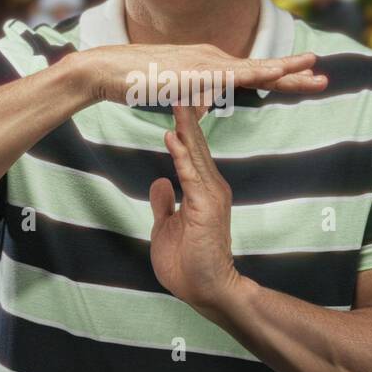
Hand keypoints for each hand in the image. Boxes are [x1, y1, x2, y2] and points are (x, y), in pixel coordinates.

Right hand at [73, 43, 325, 106]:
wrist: (107, 71)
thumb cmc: (135, 83)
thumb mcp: (174, 95)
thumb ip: (194, 98)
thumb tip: (205, 107)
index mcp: (210, 66)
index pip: (253, 75)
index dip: (281, 79)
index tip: (308, 83)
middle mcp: (212, 59)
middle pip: (260, 69)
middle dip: (294, 74)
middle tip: (325, 78)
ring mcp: (204, 63)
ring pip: (252, 68)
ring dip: (284, 70)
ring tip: (312, 70)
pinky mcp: (194, 71)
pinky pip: (231, 74)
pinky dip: (256, 72)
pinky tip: (275, 73)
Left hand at [148, 104, 245, 314]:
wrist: (207, 291)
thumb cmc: (188, 264)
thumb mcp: (167, 227)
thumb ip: (165, 204)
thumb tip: (160, 182)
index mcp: (203, 189)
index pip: (190, 149)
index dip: (182, 124)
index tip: (173, 97)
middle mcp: (211, 185)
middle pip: (195, 142)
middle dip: (186, 112)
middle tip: (178, 80)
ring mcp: (211, 194)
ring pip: (195, 152)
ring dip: (184, 124)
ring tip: (175, 95)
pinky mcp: (206, 206)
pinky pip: (191, 173)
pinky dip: (181, 152)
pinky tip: (171, 134)